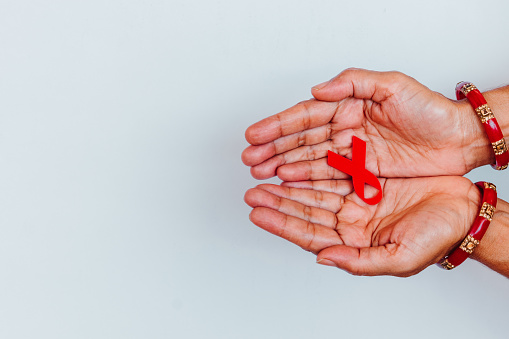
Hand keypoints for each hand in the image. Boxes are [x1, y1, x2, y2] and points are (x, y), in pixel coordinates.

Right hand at [242, 69, 491, 180]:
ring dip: (283, 166)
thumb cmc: (428, 110)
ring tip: (260, 174)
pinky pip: (327, 176)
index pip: (305, 115)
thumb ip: (354, 82)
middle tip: (249, 159)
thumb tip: (318, 89)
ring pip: (308, 159)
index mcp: (347, 105)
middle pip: (300, 140)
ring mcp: (349, 152)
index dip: (278, 125)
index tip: (254, 135)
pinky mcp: (359, 172)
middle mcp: (343, 129)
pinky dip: (305, 180)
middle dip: (272, 149)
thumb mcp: (393, 86)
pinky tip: (287, 182)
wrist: (456, 140)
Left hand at [244, 176, 480, 275]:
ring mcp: (355, 198)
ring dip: (288, 183)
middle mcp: (349, 221)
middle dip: (276, 200)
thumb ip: (359, 262)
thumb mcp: (399, 258)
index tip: (256, 213)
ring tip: (263, 175)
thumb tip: (323, 258)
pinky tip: (293, 163)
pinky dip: (311, 167)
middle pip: (304, 210)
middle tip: (252, 190)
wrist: (464, 207)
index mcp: (353, 242)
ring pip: (313, 190)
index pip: (307, 234)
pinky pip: (331, 171)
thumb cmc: (437, 236)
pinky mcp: (364, 177)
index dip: (281, 223)